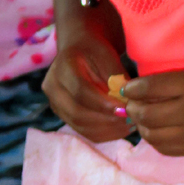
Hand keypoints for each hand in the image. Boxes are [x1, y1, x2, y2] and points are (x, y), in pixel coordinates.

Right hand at [42, 3, 129, 143]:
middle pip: (77, 113)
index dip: (104, 104)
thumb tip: (131, 103)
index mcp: (63, 66)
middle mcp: (52, 86)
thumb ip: (117, 79)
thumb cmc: (95, 52)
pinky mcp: (63, 115)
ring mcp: (55, 103)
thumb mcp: (108, 57)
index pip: (81, 91)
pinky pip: (83, 131)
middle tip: (131, 120)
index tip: (126, 109)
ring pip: (80, 125)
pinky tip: (121, 129)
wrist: (79, 51)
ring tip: (129, 125)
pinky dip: (104, 134)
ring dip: (108, 130)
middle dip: (107, 120)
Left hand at [121, 68, 183, 155]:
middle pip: (146, 113)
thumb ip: (177, 82)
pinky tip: (159, 132)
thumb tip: (143, 90)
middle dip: (134, 109)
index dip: (133, 89)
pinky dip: (155, 140)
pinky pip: (166, 149)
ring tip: (145, 119)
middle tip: (134, 105)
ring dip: (142, 126)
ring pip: (152, 134)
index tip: (128, 89)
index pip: (150, 87)